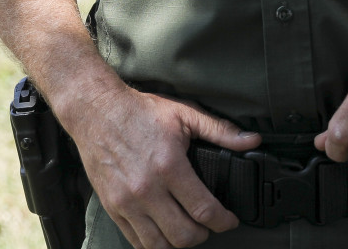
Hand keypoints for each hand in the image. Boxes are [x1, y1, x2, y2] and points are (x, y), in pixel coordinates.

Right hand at [63, 86, 261, 248]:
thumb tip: (251, 141)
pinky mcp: (113, 207)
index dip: (224, 221)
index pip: (204, 210)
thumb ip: (220, 130)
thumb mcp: (184, 114)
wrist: (96, 111)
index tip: (230, 220)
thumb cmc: (139, 112)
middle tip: (209, 225)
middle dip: (203, 235)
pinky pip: (136, 241)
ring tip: (187, 230)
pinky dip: (154, 244)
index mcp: (169, 166)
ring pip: (159, 245)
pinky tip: (163, 232)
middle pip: (183, 235)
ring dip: (179, 243)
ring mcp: (127, 202)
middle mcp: (147, 189)